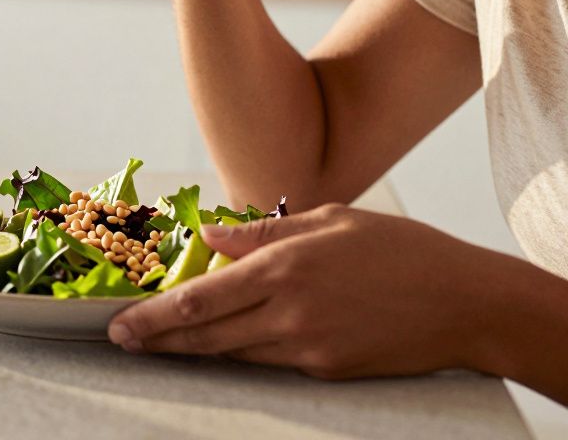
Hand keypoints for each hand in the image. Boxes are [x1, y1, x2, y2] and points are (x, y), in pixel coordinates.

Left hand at [106, 204, 493, 379]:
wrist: (467, 302)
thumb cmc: (402, 250)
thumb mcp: (330, 219)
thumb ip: (262, 233)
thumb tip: (210, 238)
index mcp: (284, 267)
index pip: (200, 300)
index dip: (154, 316)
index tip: (121, 323)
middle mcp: (288, 311)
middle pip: (205, 335)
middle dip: (157, 340)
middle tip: (122, 342)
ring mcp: (308, 347)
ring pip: (233, 353)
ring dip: (192, 350)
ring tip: (157, 345)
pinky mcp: (327, 369)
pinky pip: (270, 362)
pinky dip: (240, 354)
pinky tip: (220, 347)